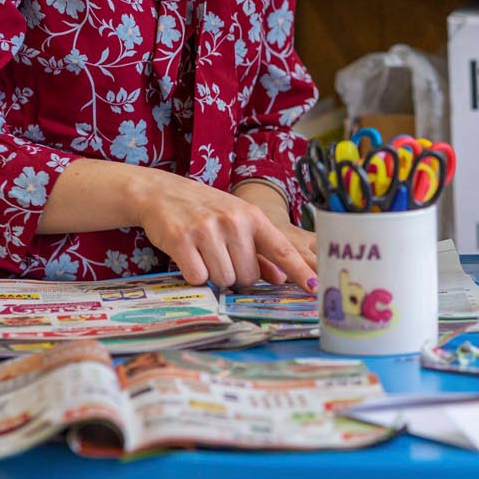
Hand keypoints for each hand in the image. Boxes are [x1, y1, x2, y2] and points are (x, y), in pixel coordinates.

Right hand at [131, 171, 316, 290]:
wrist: (162, 192)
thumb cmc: (206, 210)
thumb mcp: (237, 221)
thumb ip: (259, 250)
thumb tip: (281, 277)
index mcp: (252, 216)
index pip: (281, 249)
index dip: (300, 271)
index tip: (315, 286)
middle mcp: (233, 221)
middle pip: (249, 276)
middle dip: (237, 276)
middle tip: (222, 257)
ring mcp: (207, 230)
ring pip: (225, 280)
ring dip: (215, 276)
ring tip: (205, 254)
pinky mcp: (182, 241)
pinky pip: (198, 278)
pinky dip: (194, 274)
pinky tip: (189, 256)